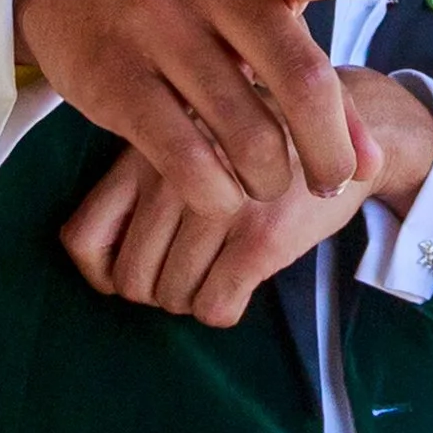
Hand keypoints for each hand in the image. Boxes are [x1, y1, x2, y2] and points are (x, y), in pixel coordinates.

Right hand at [13, 0, 399, 216]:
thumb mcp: (248, 8)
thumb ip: (312, 76)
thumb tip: (369, 163)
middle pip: (298, 80)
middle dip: (329, 150)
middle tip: (333, 181)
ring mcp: (158, 28)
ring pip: (246, 134)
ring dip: (271, 180)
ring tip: (268, 183)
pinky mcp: (116, 80)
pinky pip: (185, 160)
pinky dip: (217, 195)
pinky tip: (221, 195)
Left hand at [59, 69, 432, 326]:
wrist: (349, 123)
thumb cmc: (255, 137)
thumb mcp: (186, 135)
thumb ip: (139, 182)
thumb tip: (103, 272)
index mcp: (143, 152)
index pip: (82, 238)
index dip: (101, 272)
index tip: (132, 269)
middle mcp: (172, 178)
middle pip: (131, 280)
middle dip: (158, 289)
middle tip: (188, 271)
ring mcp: (218, 207)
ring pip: (173, 297)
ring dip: (193, 298)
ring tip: (217, 270)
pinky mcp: (262, 238)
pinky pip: (216, 308)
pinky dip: (223, 310)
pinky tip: (240, 284)